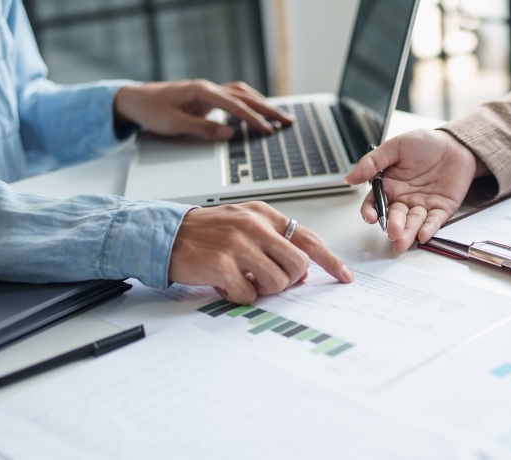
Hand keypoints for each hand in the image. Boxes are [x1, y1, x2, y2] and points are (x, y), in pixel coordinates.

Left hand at [113, 80, 294, 139]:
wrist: (135, 100)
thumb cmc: (151, 111)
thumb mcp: (173, 124)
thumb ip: (202, 129)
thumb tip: (228, 133)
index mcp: (201, 92)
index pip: (235, 105)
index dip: (253, 119)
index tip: (268, 130)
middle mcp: (208, 88)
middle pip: (245, 97)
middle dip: (268, 109)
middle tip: (287, 121)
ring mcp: (208, 91)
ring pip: (242, 94)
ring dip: (262, 104)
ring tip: (279, 116)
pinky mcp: (207, 97)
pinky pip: (234, 98)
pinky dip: (249, 103)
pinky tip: (257, 111)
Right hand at [168, 202, 353, 304]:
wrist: (165, 234)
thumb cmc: (207, 233)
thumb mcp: (244, 225)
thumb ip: (274, 241)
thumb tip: (303, 270)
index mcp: (264, 215)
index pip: (309, 238)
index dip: (331, 260)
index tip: (345, 276)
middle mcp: (254, 226)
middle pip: (298, 265)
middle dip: (288, 281)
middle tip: (267, 280)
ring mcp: (238, 244)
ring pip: (277, 282)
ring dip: (262, 289)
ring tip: (242, 279)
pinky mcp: (222, 265)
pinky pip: (248, 294)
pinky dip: (239, 296)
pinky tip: (224, 284)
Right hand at [344, 129, 487, 252]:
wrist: (455, 143)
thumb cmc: (425, 143)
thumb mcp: (395, 147)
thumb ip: (372, 162)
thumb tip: (350, 177)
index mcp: (390, 186)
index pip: (375, 204)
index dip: (371, 212)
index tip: (371, 217)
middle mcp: (404, 199)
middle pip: (395, 217)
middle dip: (393, 226)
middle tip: (393, 232)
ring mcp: (423, 205)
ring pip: (413, 222)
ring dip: (408, 233)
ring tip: (402, 241)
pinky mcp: (442, 209)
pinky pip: (434, 221)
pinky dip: (429, 228)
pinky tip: (423, 235)